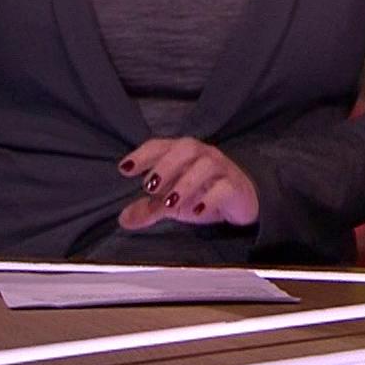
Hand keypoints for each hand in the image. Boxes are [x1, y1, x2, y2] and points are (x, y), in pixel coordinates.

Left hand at [116, 137, 258, 230]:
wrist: (241, 202)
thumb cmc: (203, 194)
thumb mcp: (172, 203)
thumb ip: (149, 208)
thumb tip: (123, 219)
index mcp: (183, 154)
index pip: (162, 145)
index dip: (143, 154)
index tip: (125, 169)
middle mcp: (203, 156)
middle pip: (186, 147)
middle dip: (165, 165)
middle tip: (149, 187)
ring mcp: (222, 169)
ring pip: (207, 164)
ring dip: (185, 182)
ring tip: (170, 203)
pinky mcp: (236, 187)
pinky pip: (225, 187)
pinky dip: (210, 199)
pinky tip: (197, 211)